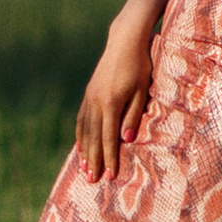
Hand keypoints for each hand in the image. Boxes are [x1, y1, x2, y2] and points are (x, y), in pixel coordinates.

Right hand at [74, 14, 156, 179]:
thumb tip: (125, 139)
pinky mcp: (89, 92)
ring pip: (85, 130)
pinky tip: (80, 146)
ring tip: (84, 169)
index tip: (110, 176)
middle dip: (94, 161)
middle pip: (93, 138)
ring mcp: (90, 97)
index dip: (109, 158)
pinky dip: (80, 135)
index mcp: (111, 103)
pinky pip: (81, 119)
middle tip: (92, 181)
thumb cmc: (139, 66)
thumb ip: (133, 115)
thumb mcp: (142, 90)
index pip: (108, 138)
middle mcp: (96, 102)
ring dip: (84, 151)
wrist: (125, 41)